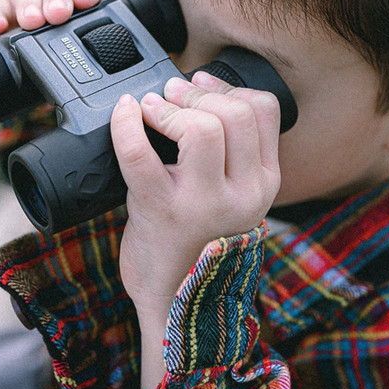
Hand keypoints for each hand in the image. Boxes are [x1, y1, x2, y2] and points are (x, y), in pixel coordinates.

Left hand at [110, 71, 281, 314]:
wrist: (175, 305)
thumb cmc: (195, 243)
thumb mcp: (233, 196)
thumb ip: (232, 154)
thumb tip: (200, 90)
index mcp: (265, 183)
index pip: (262, 110)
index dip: (227, 85)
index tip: (199, 83)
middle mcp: (244, 193)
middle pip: (233, 113)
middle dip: (195, 93)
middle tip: (169, 95)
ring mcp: (204, 203)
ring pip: (201, 128)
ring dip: (168, 108)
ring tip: (150, 109)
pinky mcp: (162, 211)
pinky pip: (141, 153)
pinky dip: (126, 124)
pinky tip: (123, 114)